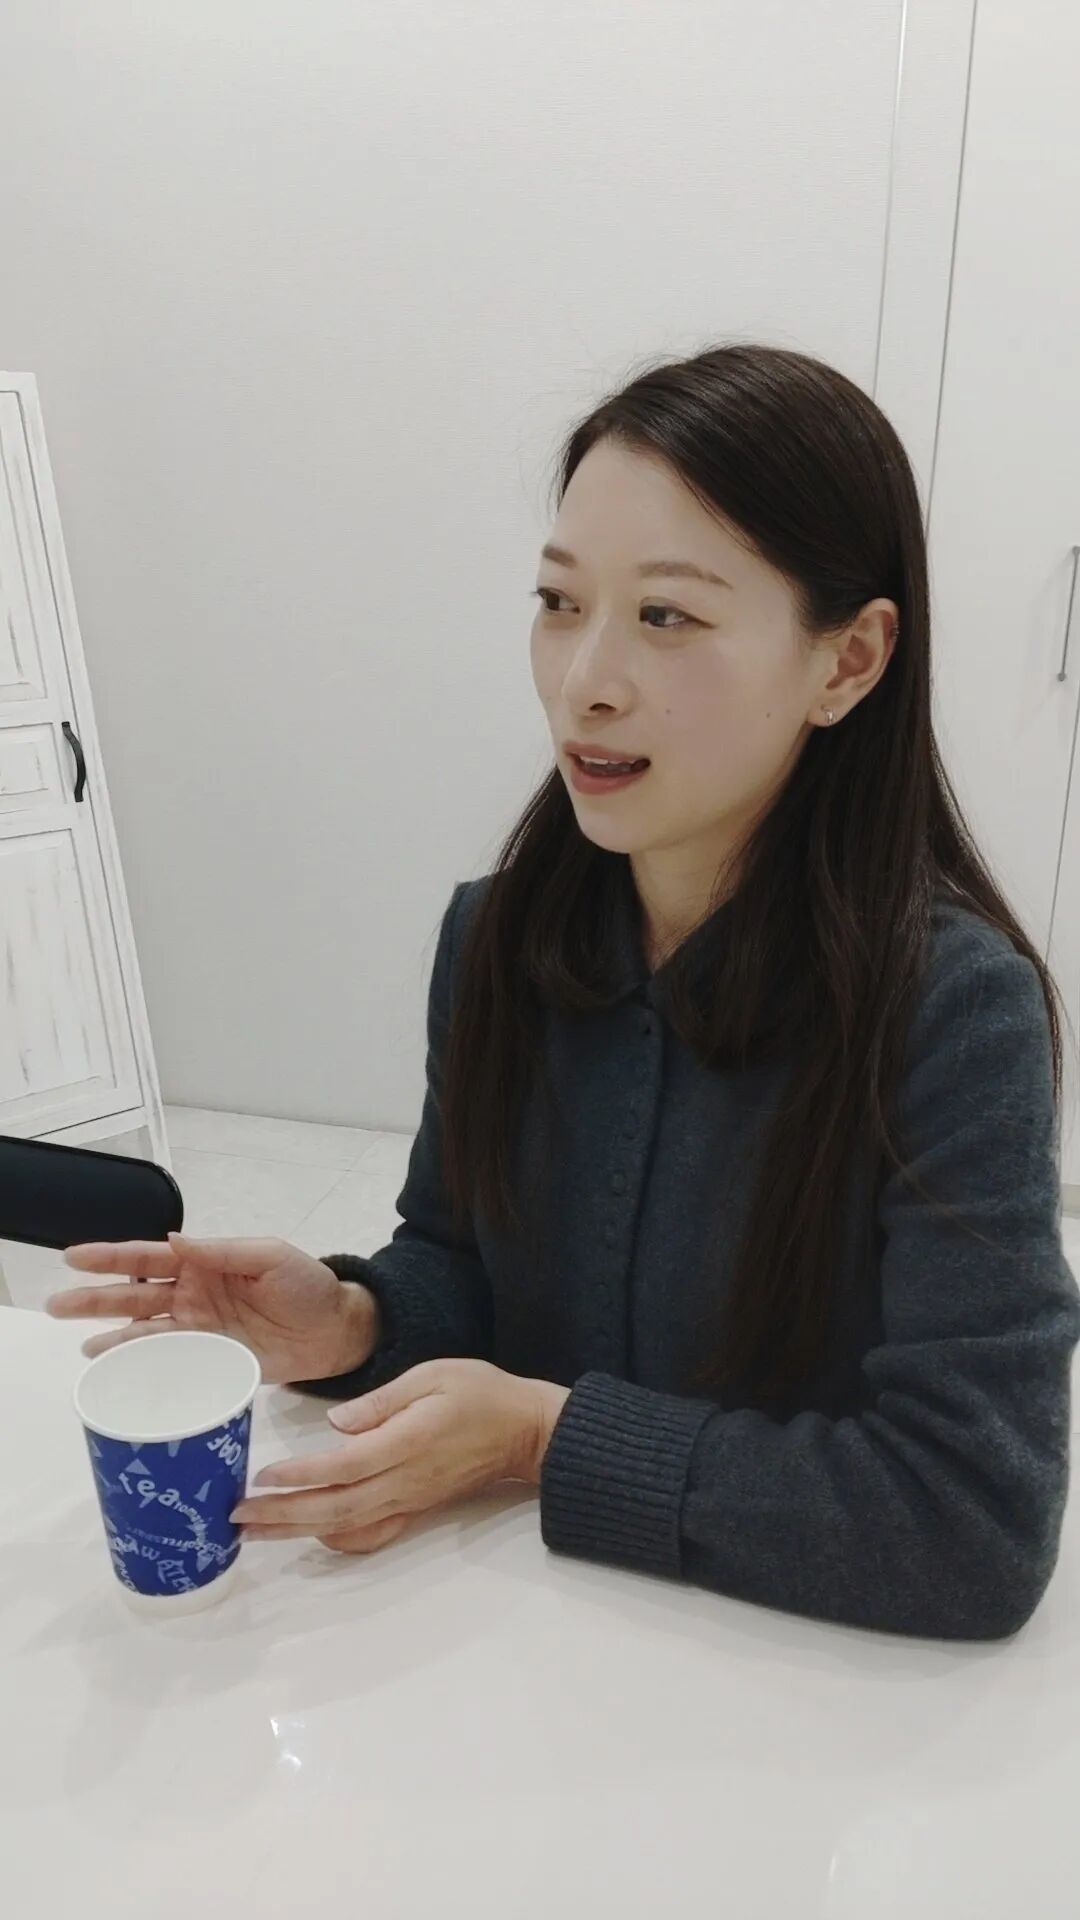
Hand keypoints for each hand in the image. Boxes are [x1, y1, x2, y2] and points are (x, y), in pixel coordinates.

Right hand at [45, 1232, 377, 1385]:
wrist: (337, 1331)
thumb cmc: (307, 1284)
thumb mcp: (269, 1256)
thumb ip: (222, 1251)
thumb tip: (174, 1241)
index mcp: (205, 1262)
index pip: (149, 1257)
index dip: (111, 1257)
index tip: (74, 1257)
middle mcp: (194, 1295)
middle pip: (134, 1295)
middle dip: (95, 1299)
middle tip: (57, 1304)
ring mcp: (200, 1330)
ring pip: (144, 1331)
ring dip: (111, 1337)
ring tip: (81, 1346)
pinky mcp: (211, 1361)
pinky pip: (170, 1360)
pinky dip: (141, 1364)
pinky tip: (118, 1368)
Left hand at [231, 1357, 571, 1554]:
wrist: (523, 1431)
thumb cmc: (480, 1393)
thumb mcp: (433, 1375)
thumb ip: (383, 1400)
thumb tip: (336, 1424)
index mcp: (407, 1441)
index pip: (345, 1465)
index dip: (301, 1475)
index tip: (261, 1476)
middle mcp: (403, 1479)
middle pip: (335, 1505)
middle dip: (282, 1514)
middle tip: (236, 1515)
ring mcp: (407, 1500)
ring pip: (345, 1524)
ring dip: (297, 1530)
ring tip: (254, 1530)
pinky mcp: (413, 1509)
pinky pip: (369, 1534)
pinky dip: (334, 1541)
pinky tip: (306, 1535)